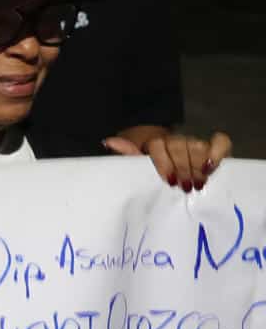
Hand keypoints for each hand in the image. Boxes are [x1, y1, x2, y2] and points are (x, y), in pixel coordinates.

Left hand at [104, 131, 231, 191]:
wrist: (176, 173)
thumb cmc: (154, 174)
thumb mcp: (140, 168)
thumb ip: (128, 155)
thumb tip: (108, 142)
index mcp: (157, 145)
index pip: (159, 145)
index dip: (164, 162)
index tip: (169, 180)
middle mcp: (177, 141)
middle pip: (180, 146)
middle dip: (182, 168)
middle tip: (185, 187)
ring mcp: (196, 143)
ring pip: (198, 145)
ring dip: (198, 166)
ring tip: (197, 184)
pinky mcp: (215, 147)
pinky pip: (220, 141)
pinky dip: (217, 151)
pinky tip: (212, 167)